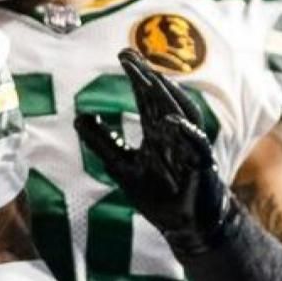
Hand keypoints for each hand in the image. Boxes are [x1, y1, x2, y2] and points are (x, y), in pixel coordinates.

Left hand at [74, 49, 228, 256]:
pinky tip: (168, 121)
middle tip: (128, 55)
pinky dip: (184, 133)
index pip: (146, 97)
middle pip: (162, 99)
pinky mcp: (202, 166)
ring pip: (181, 114)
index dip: (136, 76)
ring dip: (167, 95)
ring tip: (150, 77)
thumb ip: (103, 142)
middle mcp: (175, 134)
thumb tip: (79, 118)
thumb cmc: (160, 194)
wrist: (186, 226)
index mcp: (157, 132)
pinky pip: (195, 145)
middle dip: (147, 76)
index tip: (123, 54)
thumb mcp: (122, 166)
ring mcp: (190, 147)